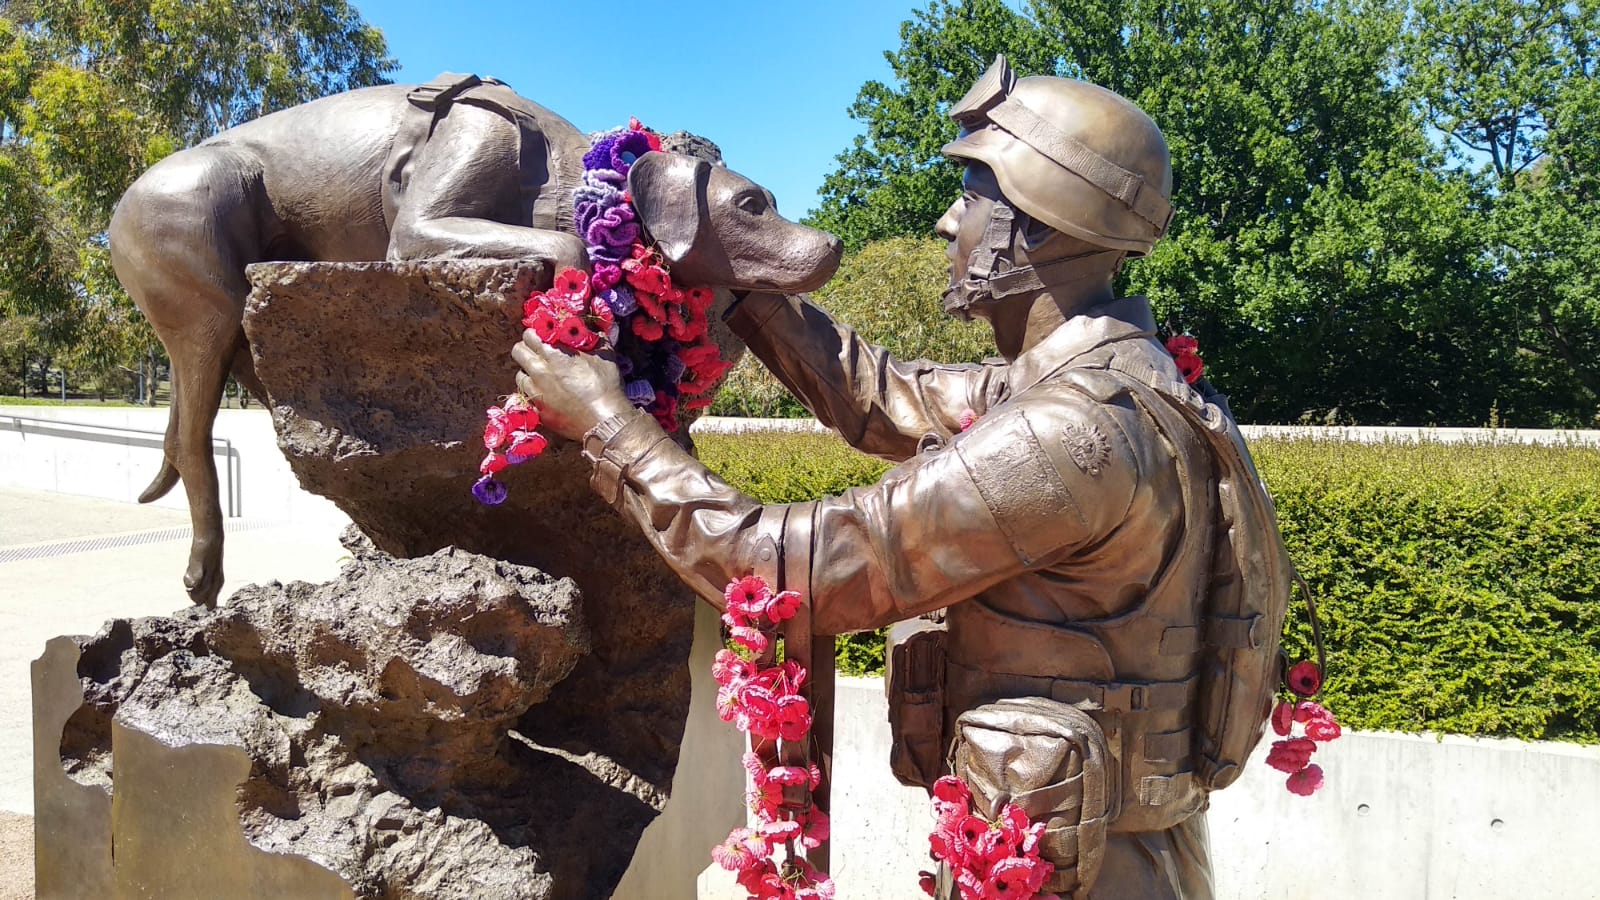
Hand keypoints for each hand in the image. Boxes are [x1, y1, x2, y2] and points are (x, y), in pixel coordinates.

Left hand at [512, 333, 634, 439]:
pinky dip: (535, 392)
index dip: (536, 334)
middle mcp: (539, 371)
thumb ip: (593, 337)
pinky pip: (527, 396)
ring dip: (529, 372)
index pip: (529, 335)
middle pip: (518, 351)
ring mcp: (536, 393)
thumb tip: (590, 327)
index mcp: (553, 354)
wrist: (604, 421)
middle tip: (539, 352)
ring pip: (519, 375)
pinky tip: (548, 393)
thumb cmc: (606, 386)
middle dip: (527, 348)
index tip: (544, 337)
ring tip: (544, 374)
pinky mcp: (538, 411)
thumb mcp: (605, 354)